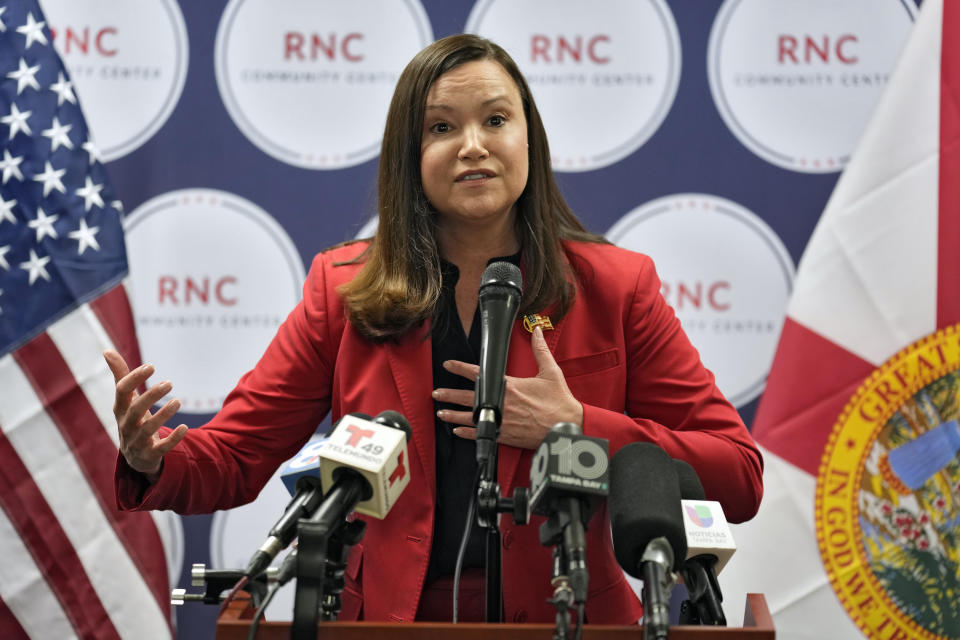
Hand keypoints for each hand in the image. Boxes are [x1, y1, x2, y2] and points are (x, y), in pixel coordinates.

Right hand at [103, 349, 187, 482]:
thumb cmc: (132, 420)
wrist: (135, 457)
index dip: (135, 378)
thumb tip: (106, 350)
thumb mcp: (125, 400)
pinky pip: (161, 448)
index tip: (152, 366)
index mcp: (120, 409)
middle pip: (135, 410)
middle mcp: (126, 425)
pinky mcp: (150, 455)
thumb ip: (120, 376)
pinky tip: (185, 428)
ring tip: (178, 402)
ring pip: (147, 429)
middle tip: (169, 383)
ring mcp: (137, 441)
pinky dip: (172, 439)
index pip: (122, 392)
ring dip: (163, 415)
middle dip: (151, 396)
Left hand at [432, 326, 582, 448]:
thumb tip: (537, 332)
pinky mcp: (506, 436)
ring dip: (454, 415)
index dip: (461, 368)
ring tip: (441, 412)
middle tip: (436, 393)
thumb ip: (540, 350)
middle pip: (469, 397)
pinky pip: (481, 434)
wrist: (567, 426)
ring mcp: (502, 421)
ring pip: (471, 418)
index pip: (479, 374)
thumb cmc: (560, 401)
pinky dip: (468, 433)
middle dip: (450, 394)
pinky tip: (458, 431)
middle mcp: (502, 404)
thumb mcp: (551, 372)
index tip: (448, 364)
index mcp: (510, 386)